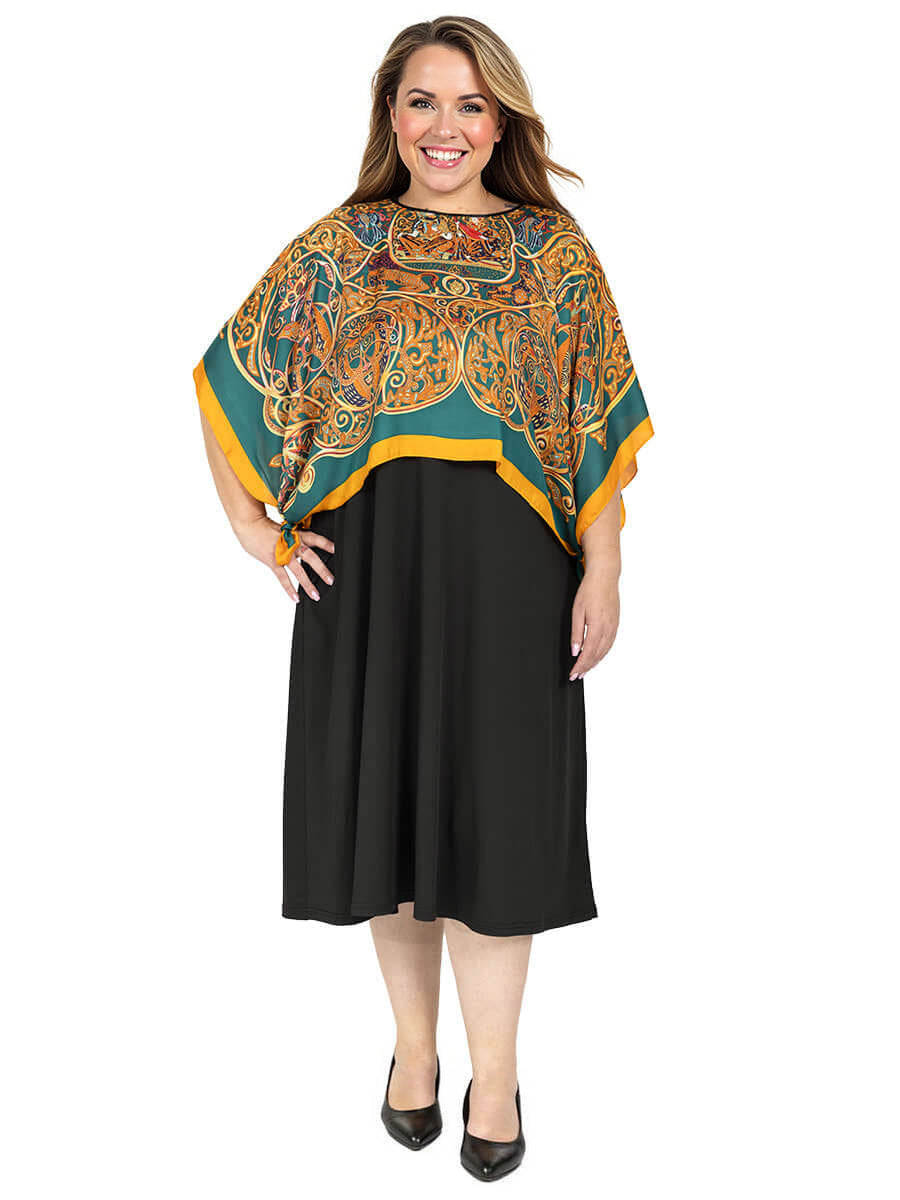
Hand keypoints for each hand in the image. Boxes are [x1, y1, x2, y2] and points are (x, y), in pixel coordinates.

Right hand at [234, 515, 335, 602]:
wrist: (249, 525)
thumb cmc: (265, 527)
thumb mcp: (284, 529)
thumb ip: (295, 539)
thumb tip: (303, 548)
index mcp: (296, 534)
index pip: (315, 538)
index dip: (326, 544)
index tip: (336, 550)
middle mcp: (292, 544)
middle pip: (311, 557)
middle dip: (322, 570)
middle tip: (331, 580)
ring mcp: (282, 554)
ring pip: (299, 571)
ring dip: (308, 584)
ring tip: (316, 595)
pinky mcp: (272, 561)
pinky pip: (283, 577)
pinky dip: (289, 589)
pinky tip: (296, 598)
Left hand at [569, 562, 619, 680]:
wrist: (605, 577)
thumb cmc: (590, 591)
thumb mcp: (577, 611)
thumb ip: (576, 633)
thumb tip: (575, 650)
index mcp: (597, 627)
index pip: (588, 653)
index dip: (580, 666)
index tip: (574, 673)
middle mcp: (608, 629)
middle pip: (597, 655)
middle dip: (586, 667)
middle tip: (577, 675)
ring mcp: (613, 627)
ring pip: (604, 651)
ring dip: (595, 662)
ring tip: (586, 670)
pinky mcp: (615, 624)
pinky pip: (609, 644)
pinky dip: (602, 654)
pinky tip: (597, 656)